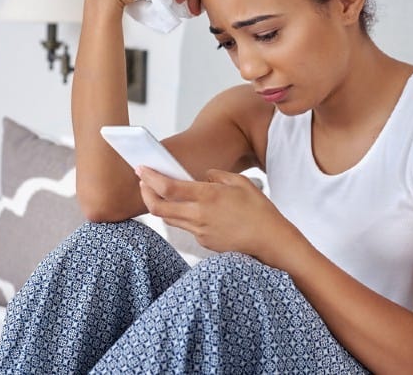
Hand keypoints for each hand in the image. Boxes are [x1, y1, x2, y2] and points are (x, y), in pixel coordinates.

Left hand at [136, 166, 296, 259]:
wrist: (271, 242)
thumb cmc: (260, 211)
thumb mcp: (241, 183)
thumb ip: (217, 176)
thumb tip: (204, 176)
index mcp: (208, 196)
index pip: (168, 188)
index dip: (150, 178)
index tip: (141, 169)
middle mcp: (199, 215)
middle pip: (158, 208)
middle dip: (145, 194)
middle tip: (143, 183)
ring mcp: (200, 232)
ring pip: (169, 219)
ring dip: (160, 206)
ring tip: (160, 193)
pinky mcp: (204, 243)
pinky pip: (186, 227)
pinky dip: (181, 216)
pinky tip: (188, 208)